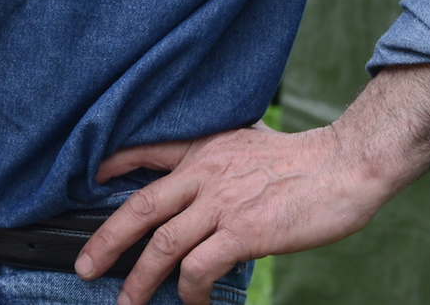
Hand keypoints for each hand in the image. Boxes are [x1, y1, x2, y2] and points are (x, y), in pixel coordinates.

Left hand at [80, 63, 429, 304]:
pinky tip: (193, 303)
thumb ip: (217, 157)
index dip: (111, 166)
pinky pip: (201, 267)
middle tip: (84, 266)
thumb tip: (201, 178)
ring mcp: (221, 204)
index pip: (142, 152)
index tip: (89, 180)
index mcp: (201, 149)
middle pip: (139, 208)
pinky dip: (191, 289)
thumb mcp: (245, 141)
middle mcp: (202, 174)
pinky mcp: (244, 232)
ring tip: (127, 301)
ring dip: (140, 278)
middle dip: (106, 241)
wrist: (344, 166)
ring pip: (163, 244)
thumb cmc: (302, 159)